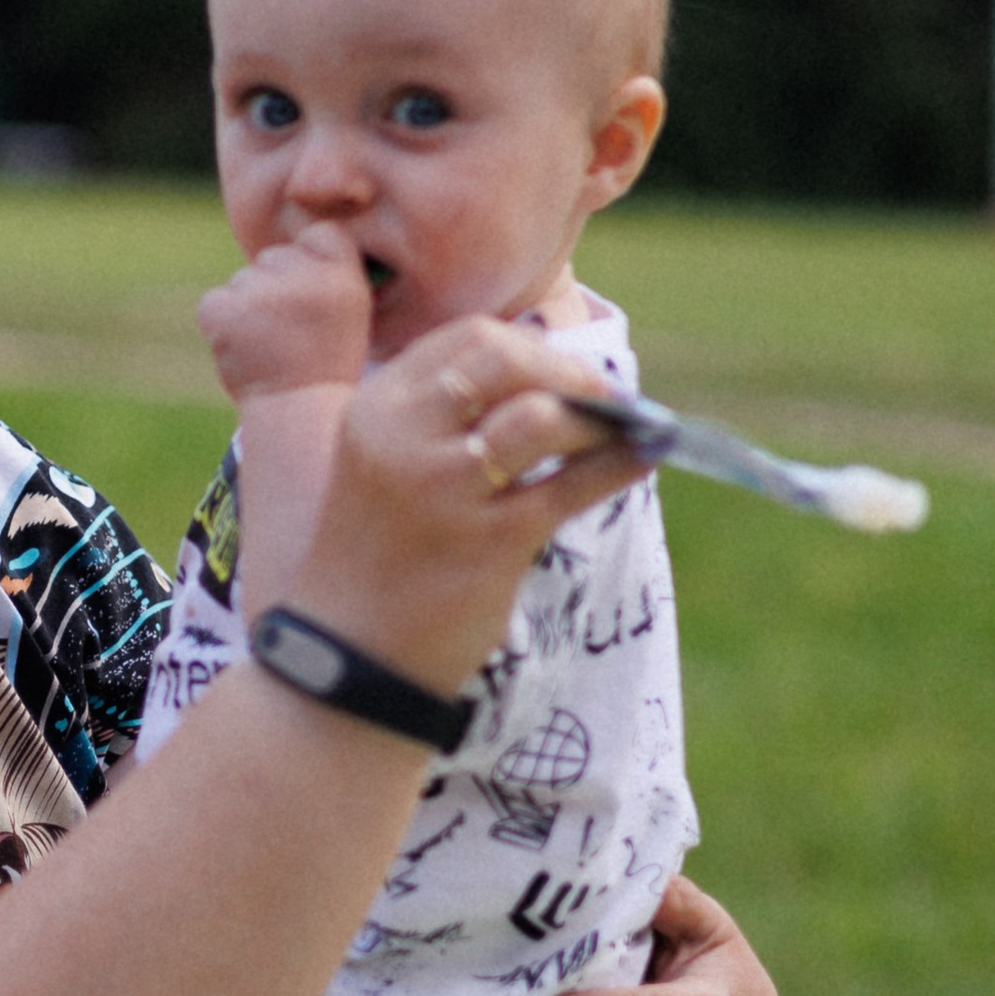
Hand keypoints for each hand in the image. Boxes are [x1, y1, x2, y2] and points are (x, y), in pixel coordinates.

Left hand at [197, 222, 371, 401]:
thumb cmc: (327, 362)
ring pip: (244, 279)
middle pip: (275, 256)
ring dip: (250, 305)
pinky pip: (216, 299)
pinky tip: (246, 347)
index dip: (314, 263)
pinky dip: (223, 320)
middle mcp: (301, 279)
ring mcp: (258, 294)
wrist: (296, 412)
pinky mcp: (220, 311)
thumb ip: (331, 268)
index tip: (315, 297)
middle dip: (278, 284)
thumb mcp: (351, 310)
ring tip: (270, 343)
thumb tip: (304, 233)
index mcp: (341, 276)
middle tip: (291, 329)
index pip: (318, 234)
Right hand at [288, 315, 648, 702]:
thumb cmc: (378, 557)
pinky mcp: (489, 542)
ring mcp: (445, 489)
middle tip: (604, 396)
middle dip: (567, 370)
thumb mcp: (383, 466)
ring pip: (541, 417)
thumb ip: (443, 419)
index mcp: (377, 409)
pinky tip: (645, 457)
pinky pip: (570, 487)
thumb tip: (553, 380)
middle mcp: (404, 438)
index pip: (468, 339)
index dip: (533, 348)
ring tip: (624, 428)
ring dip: (596, 417)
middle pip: (504, 358)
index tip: (565, 371)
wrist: (349, 656)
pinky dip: (618, 465)